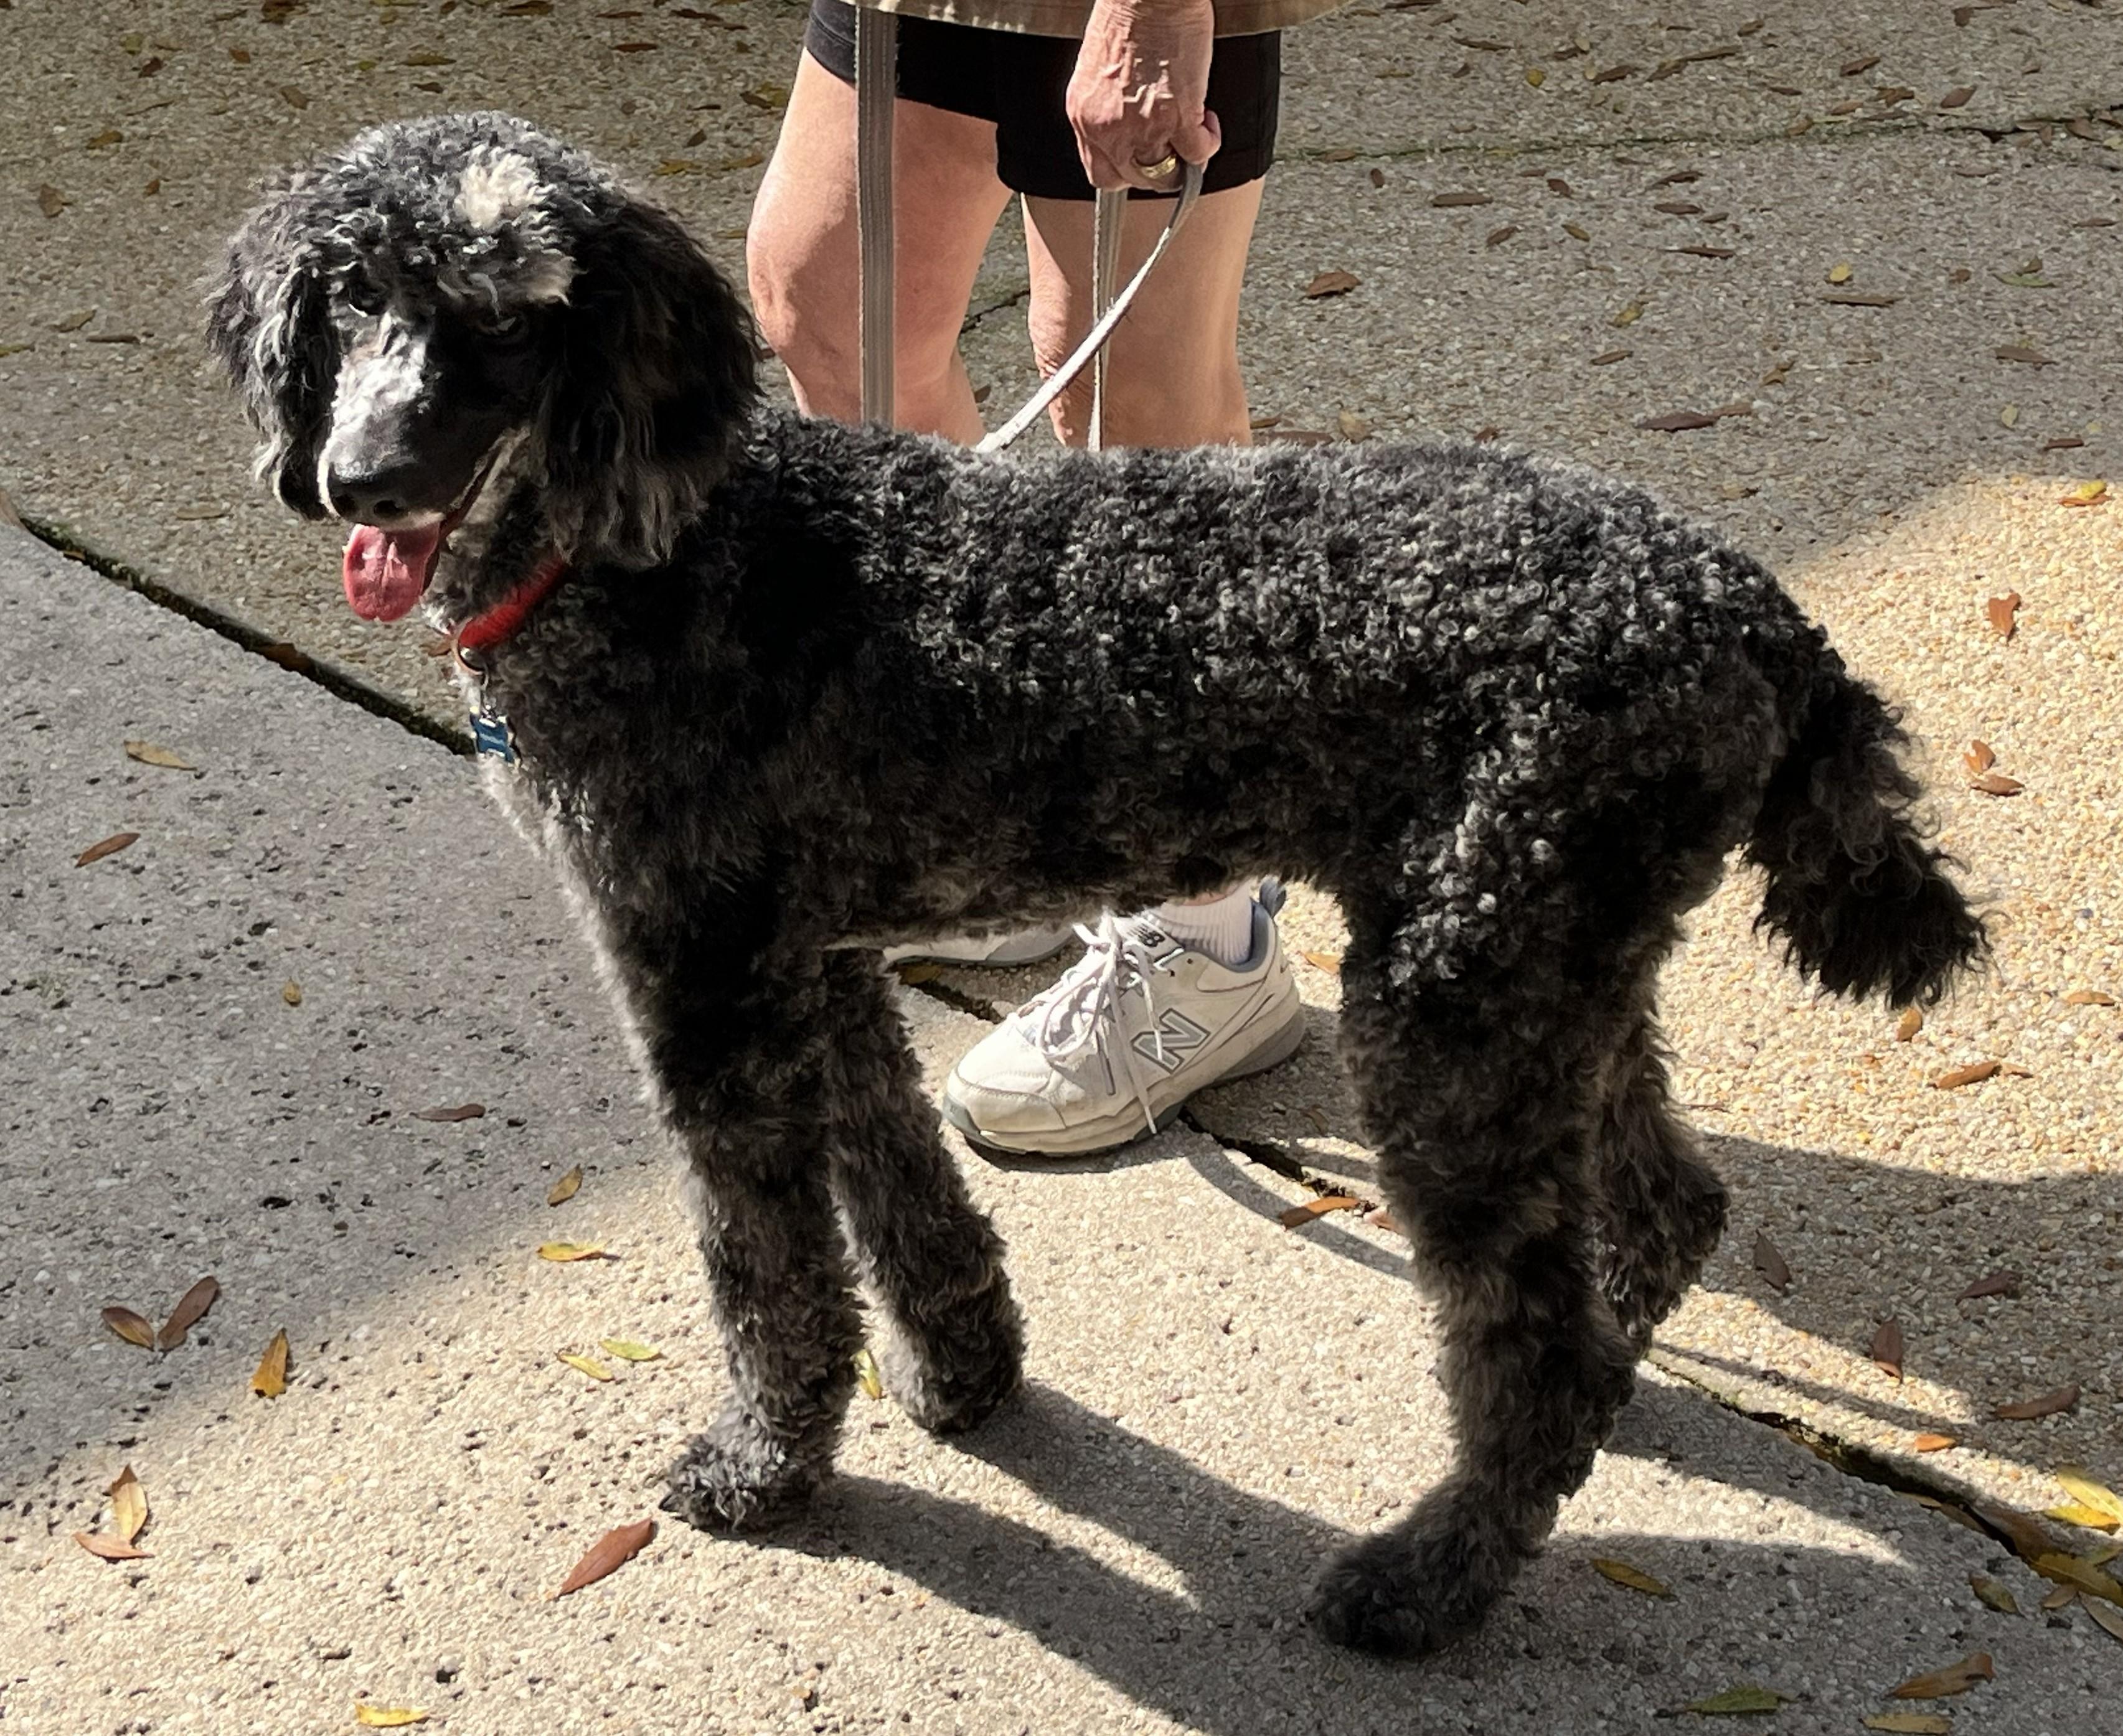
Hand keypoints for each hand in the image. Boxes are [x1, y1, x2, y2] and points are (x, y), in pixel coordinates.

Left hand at [1066, 0, 1220, 192]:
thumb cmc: (1126, 14)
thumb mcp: (1097, 69)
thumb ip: (1105, 105)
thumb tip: (1127, 121)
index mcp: (1084, 115)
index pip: (1100, 172)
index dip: (1125, 172)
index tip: (1141, 161)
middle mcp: (1108, 129)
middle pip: (1133, 179)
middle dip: (1156, 168)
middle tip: (1171, 146)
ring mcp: (1142, 128)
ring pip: (1165, 174)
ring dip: (1183, 159)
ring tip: (1193, 132)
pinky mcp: (1178, 117)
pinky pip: (1197, 154)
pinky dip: (1208, 143)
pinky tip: (1208, 121)